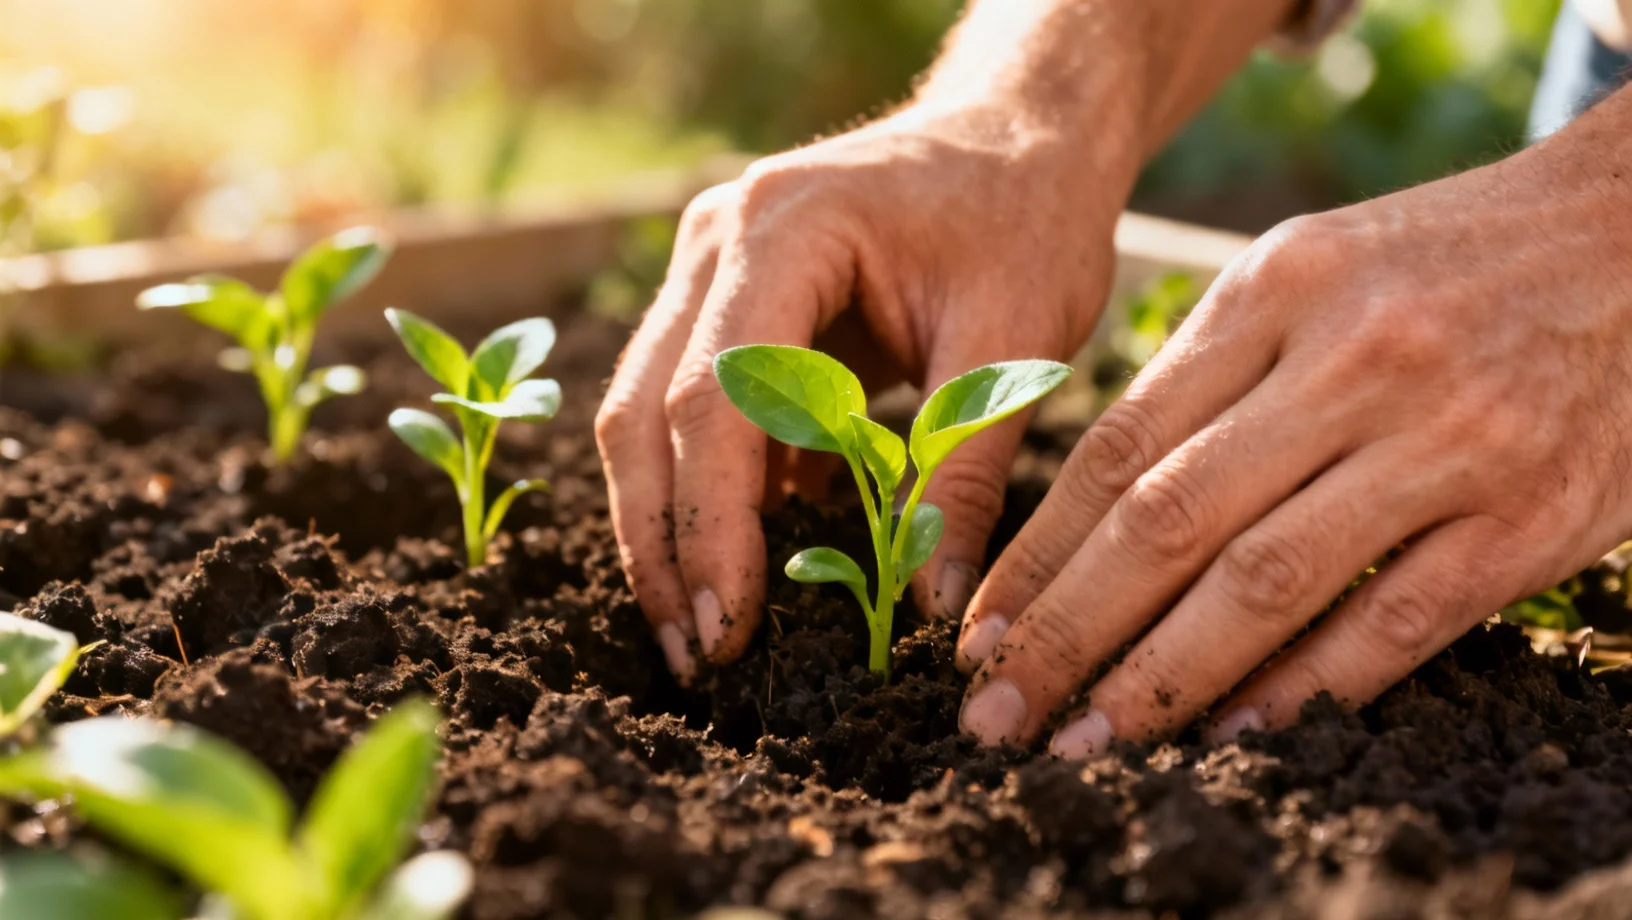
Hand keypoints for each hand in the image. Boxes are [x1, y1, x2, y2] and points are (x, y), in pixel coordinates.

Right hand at [596, 104, 1134, 681]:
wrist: (1017, 134)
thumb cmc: (1026, 216)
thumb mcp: (1014, 343)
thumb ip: (963, 474)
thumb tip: (925, 609)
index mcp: (783, 228)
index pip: (716, 397)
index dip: (713, 524)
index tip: (729, 626)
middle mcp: (718, 239)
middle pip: (646, 412)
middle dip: (663, 544)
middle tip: (693, 654)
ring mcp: (709, 267)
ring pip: (648, 416)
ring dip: (671, 525)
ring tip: (705, 628)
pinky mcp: (727, 302)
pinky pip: (695, 409)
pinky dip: (716, 488)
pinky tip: (751, 560)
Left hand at [955, 102, 1631, 753]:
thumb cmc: (1437, 263)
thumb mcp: (1303, 273)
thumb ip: (1202, 377)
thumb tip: (1087, 518)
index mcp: (1271, 293)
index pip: (1117, 447)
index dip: (1037, 553)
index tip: (977, 629)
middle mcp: (1348, 362)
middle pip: (1167, 521)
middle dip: (1066, 632)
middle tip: (997, 712)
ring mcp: (1445, 440)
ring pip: (1267, 581)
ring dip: (1163, 676)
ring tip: (1090, 741)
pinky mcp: (1528, 515)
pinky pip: (1394, 620)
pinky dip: (1306, 686)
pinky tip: (1233, 731)